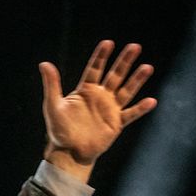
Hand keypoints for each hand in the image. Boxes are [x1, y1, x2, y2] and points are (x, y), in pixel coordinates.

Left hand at [39, 40, 156, 179]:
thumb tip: (43, 63)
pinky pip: (130, 114)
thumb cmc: (59, 130)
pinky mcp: (116, 124)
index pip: (95, 69)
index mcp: (86, 90)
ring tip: (148, 67)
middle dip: (125, 61)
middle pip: (115, 75)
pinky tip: (151, 101)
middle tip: (135, 46)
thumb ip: (52, 85)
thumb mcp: (53, 105)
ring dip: (137, 80)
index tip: (108, 43)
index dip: (101, 56)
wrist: (69, 153)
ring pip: (126, 91)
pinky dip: (141, 109)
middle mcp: (100, 97)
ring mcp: (110, 109)